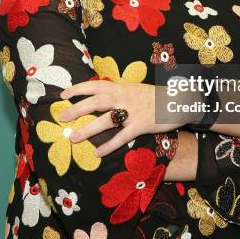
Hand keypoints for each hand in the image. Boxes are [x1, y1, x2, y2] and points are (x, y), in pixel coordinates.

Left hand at [57, 80, 181, 155]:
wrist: (177, 100)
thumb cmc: (152, 96)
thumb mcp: (133, 88)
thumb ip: (116, 92)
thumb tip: (97, 95)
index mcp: (120, 87)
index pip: (94, 85)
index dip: (77, 89)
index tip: (63, 95)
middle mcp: (123, 98)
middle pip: (95, 102)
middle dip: (77, 109)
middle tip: (62, 117)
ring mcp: (132, 112)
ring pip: (106, 120)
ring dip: (88, 130)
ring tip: (74, 138)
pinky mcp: (141, 125)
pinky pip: (122, 137)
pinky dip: (109, 145)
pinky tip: (98, 153)